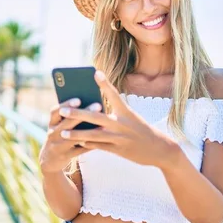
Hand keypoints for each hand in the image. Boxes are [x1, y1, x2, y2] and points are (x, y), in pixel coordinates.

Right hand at [38, 98, 101, 174]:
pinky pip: (80, 150)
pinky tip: (103, 139)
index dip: (66, 105)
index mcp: (52, 123)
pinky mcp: (65, 156)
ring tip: (104, 125)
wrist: (50, 159)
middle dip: (83, 114)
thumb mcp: (59, 126)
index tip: (79, 99)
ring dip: (90, 130)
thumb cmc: (60, 136)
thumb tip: (90, 103)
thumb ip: (70, 117)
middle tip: (98, 105)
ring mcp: (58, 146)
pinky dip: (91, 144)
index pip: (55, 111)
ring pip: (74, 137)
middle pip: (67, 123)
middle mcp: (52, 133)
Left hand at [58, 70, 180, 168]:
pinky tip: (76, 143)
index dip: (105, 83)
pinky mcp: (118, 150)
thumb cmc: (142, 130)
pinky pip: (99, 147)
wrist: (160, 149)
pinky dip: (87, 144)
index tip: (95, 72)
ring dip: (76, 134)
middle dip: (77, 114)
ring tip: (62, 132)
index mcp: (127, 112)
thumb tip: (94, 109)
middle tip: (62, 110)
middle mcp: (122, 123)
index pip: (114, 95)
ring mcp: (119, 138)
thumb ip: (115, 114)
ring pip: (93, 135)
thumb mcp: (132, 118)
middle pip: (96, 117)